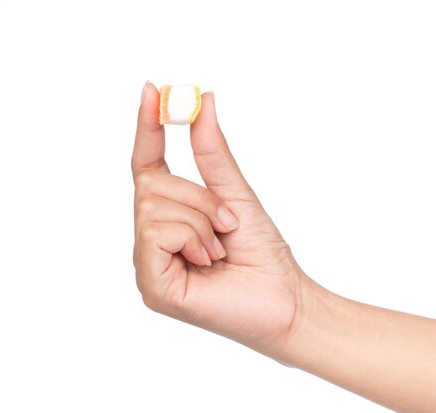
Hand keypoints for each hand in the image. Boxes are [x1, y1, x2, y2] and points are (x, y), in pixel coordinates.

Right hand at [132, 82, 305, 355]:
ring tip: (221, 248)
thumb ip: (213, 152)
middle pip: (151, 185)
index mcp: (170, 219)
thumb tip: (205, 101)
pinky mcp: (152, 286)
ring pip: (153, 207)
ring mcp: (149, 265)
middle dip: (198, 196)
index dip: (148, 128)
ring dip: (201, 220)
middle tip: (228, 221)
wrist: (287, 300)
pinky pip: (156, 234)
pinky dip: (192, 238)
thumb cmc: (264, 253)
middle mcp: (153, 240)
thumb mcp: (236, 194)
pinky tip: (210, 262)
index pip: (148, 166)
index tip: (152, 89)